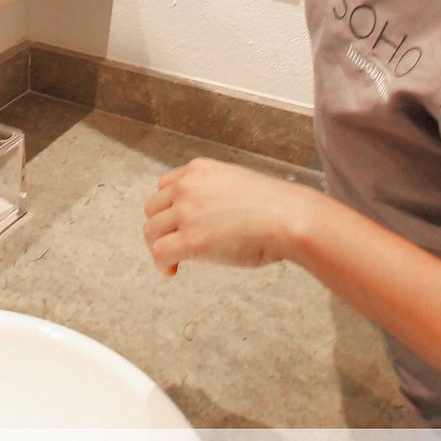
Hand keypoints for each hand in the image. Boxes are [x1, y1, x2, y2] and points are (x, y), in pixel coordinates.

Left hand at [142, 158, 315, 272]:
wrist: (289, 218)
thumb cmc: (276, 207)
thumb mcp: (237, 184)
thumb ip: (215, 193)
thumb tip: (210, 216)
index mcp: (199, 169)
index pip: (165, 187)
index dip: (168, 210)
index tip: (176, 224)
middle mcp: (187, 186)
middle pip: (152, 209)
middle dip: (161, 228)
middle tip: (174, 245)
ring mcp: (186, 212)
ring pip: (151, 231)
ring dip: (160, 246)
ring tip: (174, 261)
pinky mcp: (190, 239)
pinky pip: (160, 252)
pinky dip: (162, 264)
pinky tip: (172, 271)